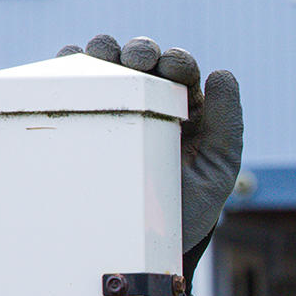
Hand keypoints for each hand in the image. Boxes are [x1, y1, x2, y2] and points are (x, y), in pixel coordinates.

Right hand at [58, 35, 241, 282]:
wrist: (144, 245)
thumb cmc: (188, 208)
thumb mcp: (218, 169)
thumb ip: (228, 125)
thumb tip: (223, 73)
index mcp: (185, 105)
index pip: (180, 69)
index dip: (174, 60)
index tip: (169, 68)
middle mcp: (149, 100)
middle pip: (142, 60)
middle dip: (139, 50)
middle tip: (135, 60)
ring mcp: (111, 108)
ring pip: (105, 65)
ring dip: (103, 51)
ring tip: (102, 55)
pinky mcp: (81, 119)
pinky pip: (70, 86)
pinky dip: (67, 67)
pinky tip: (69, 61)